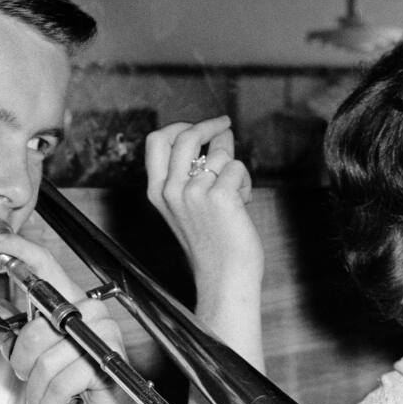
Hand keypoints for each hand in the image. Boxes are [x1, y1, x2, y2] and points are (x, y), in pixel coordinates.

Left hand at [0, 227, 142, 403]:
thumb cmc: (76, 386)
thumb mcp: (40, 354)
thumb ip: (18, 328)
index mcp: (74, 304)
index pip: (46, 266)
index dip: (19, 250)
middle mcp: (91, 313)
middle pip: (35, 330)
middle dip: (22, 363)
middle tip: (28, 379)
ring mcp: (103, 336)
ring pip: (45, 362)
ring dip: (36, 391)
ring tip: (41, 400)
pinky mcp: (106, 364)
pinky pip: (61, 384)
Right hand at [144, 117, 262, 294]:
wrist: (224, 278)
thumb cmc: (212, 244)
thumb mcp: (191, 205)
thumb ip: (196, 171)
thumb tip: (219, 135)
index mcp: (158, 192)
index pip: (157, 142)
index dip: (178, 126)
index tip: (198, 126)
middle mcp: (171, 190)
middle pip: (186, 135)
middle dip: (209, 126)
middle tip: (225, 126)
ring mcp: (194, 192)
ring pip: (219, 154)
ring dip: (233, 169)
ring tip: (236, 196)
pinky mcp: (220, 195)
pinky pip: (237, 168)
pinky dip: (245, 183)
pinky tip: (242, 204)